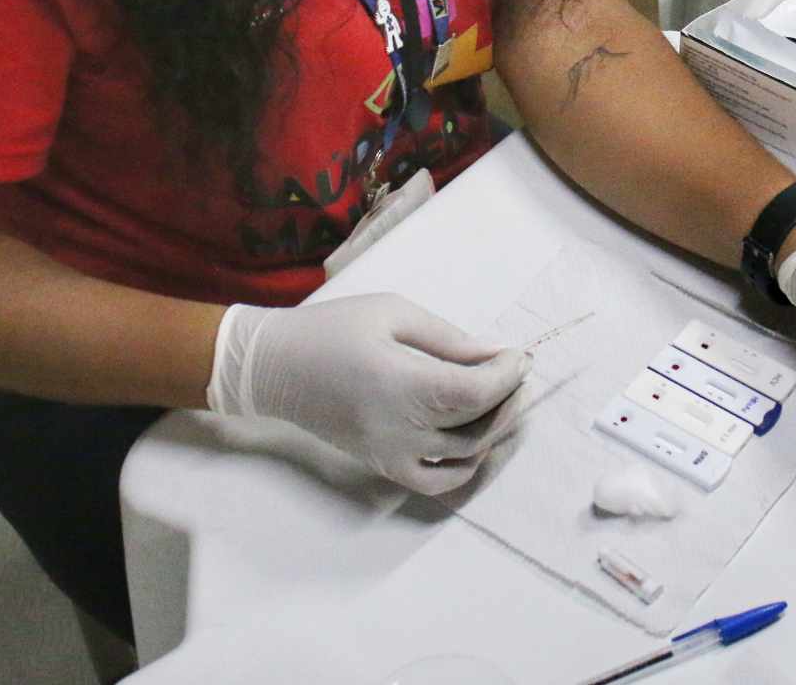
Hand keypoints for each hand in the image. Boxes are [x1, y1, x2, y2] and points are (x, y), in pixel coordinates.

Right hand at [206, 293, 528, 494]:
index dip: (508, 375)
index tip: (521, 355)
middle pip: (478, 424)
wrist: (274, 368)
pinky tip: (477, 442)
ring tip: (506, 400)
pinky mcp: (382, 465)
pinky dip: (466, 468)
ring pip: (465, 455)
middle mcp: (401, 428)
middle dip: (510, 397)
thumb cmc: (332, 330)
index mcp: (402, 384)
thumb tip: (493, 354)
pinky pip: (437, 482)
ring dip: (496, 429)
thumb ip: (447, 338)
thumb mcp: (393, 313)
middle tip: (519, 373)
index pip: (476, 391)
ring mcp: (392, 454)